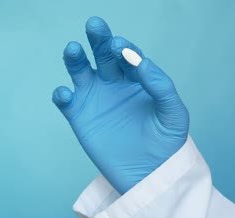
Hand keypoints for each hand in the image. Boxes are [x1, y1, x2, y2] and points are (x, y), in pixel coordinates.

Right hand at [52, 17, 188, 193]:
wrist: (148, 175)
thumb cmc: (166, 142)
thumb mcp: (173, 113)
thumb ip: (160, 86)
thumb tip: (141, 61)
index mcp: (137, 78)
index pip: (129, 55)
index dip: (124, 48)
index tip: (119, 46)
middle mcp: (114, 83)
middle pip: (102, 54)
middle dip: (99, 39)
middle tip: (95, 25)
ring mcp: (95, 98)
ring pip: (80, 71)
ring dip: (75, 58)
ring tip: (73, 49)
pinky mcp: (79, 116)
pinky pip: (66, 101)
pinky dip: (62, 94)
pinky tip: (65, 93)